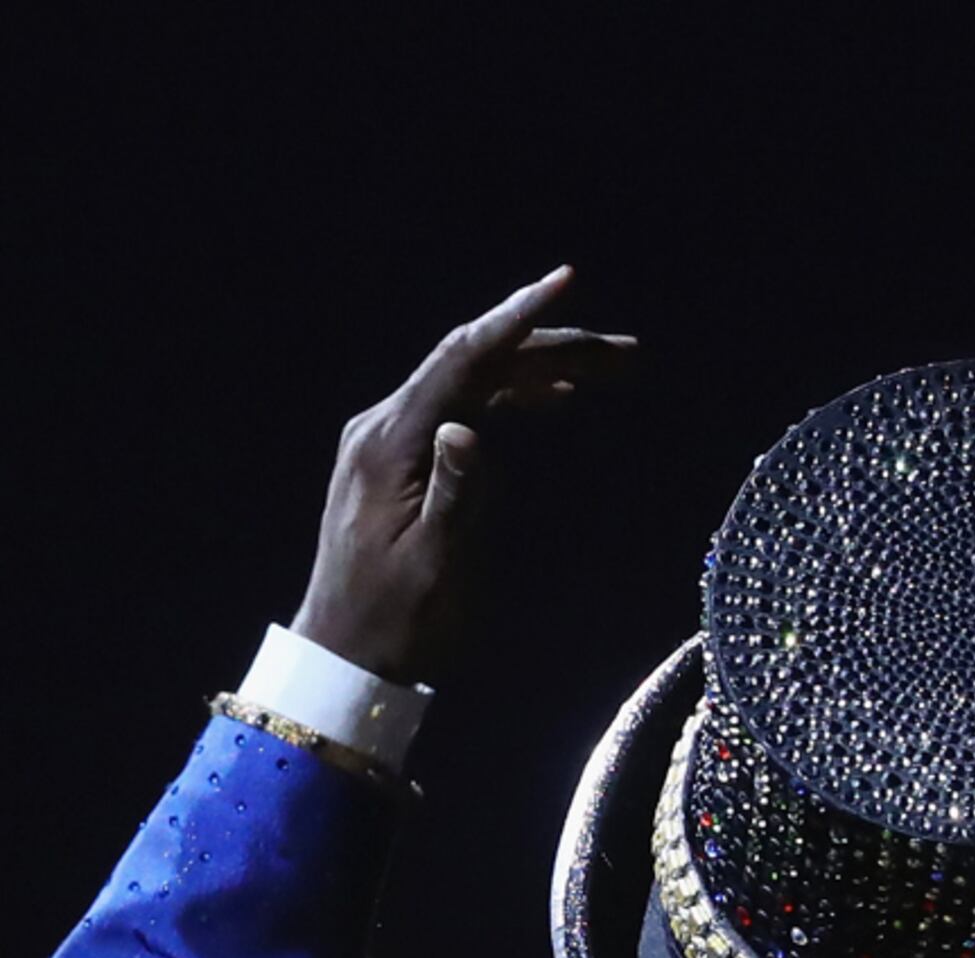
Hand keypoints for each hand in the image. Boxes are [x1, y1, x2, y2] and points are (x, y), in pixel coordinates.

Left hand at [289, 266, 637, 684]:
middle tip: (628, 352)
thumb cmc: (395, 622)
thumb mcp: (432, 566)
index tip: (567, 280)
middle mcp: (386, 426)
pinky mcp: (402, 462)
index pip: (462, 361)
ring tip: (611, 371)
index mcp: (390, 444)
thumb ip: (455, 495)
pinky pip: (465, 411)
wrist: (346, 659)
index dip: (517, 318)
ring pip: (476, 385)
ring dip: (543, 374)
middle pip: (476, 364)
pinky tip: (556, 400)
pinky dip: (514, 401)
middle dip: (552, 348)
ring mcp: (391, 441)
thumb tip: (469, 430)